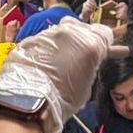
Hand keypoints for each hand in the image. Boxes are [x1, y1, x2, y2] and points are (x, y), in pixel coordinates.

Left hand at [0, 17, 114, 132]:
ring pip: (59, 32)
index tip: (99, 51)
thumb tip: (86, 62)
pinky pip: (41, 41)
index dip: (102, 43)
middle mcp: (70, 33)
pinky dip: (43, 49)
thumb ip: (89, 66)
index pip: (104, 33)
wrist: (28, 104)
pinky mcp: (29, 39)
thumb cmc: (61, 101)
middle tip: (77, 57)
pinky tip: (41, 64)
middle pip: (81, 28)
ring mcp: (47, 34)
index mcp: (90, 43)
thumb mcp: (86, 86)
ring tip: (55, 63)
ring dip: (61, 44)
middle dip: (80, 40)